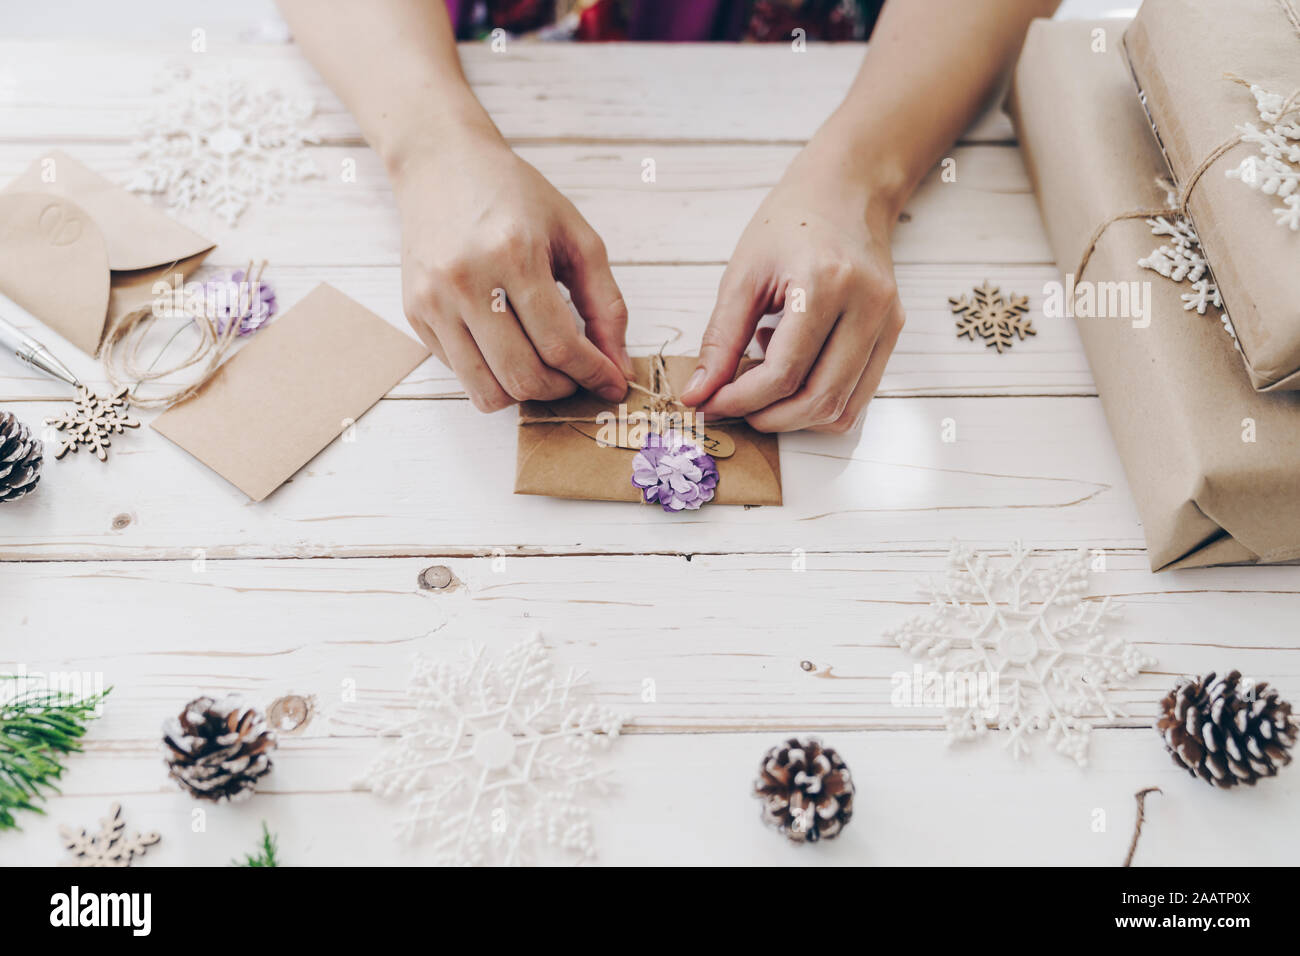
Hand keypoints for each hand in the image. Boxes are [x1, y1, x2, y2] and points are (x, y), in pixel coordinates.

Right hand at [393, 128, 631, 411]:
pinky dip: (493, 374)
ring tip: (544, 369)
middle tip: (576, 374)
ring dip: (526, 394)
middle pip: (523, 376)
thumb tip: (619, 369)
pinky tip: (507, 345)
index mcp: (513, 253)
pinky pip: (461, 374)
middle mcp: (466, 280)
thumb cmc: (515, 197)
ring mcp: (434, 301)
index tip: (612, 382)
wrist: (441, 164)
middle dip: (561, 388)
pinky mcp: (415, 314)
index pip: (559, 344)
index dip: (593, 373)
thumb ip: (606, 304)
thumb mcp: (576, 236)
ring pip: (486, 390)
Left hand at [679, 146, 904, 432]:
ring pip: (841, 408)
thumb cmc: (790, 225)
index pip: (784, 373)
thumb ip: (720, 340)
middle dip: (768, 417)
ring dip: (794, 416)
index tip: (709, 403)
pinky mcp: (893, 333)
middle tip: (732, 405)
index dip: (740, 399)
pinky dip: (819, 403)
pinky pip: (858, 396)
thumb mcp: (742, 275)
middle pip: (817, 399)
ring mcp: (888, 322)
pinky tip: (794, 371)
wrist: (846, 192)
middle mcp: (867, 307)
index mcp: (825, 285)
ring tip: (763, 383)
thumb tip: (697, 395)